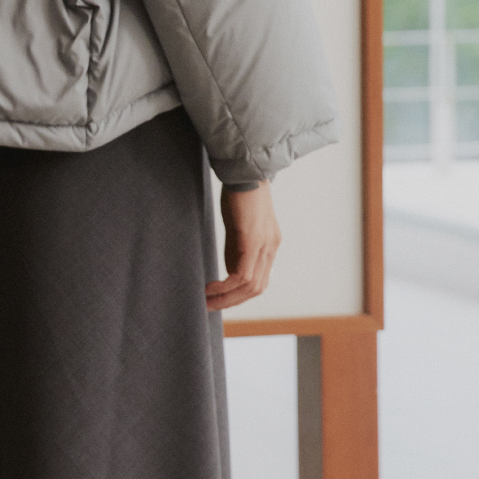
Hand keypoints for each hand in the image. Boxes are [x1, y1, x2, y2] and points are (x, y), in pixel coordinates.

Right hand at [206, 183, 281, 311]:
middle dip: (232, 302)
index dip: (239, 295)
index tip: (219, 300)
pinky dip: (227, 286)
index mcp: (270, 245)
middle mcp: (271, 248)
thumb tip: (229, 272)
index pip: (258, 280)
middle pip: (256, 288)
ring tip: (207, 300)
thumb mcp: (238, 227)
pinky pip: (243, 274)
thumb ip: (236, 249)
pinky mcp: (253, 239)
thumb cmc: (239, 195)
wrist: (245, 171)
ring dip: (227, 298)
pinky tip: (211, 287)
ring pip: (250, 285)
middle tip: (209, 307)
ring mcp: (265, 245)